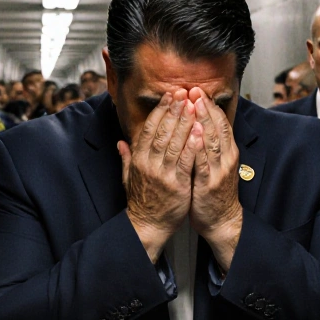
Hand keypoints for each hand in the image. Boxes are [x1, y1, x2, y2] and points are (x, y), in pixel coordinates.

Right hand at [118, 90, 199, 262]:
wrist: (147, 226)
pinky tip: (198, 131)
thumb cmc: (141, 201)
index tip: (169, 95)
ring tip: (192, 105)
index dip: (160, 110)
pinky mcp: (176, 185)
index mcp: (139, 159)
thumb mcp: (129, 177)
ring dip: (183, 122)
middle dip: (173, 110)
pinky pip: (184, 161)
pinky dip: (191, 145)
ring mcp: (162, 174)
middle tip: (183, 92)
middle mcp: (149, 164)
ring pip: (173, 142)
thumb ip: (126, 158)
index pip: (149, 128)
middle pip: (162, 131)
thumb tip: (121, 142)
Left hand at [187, 88, 242, 270]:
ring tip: (194, 105)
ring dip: (203, 121)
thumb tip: (199, 125)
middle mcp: (226, 158)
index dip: (210, 107)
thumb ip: (208, 146)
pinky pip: (203, 163)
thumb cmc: (214, 192)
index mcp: (227, 153)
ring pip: (212, 141)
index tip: (199, 92)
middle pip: (218, 128)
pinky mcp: (208, 184)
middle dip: (206, 108)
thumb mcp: (214, 165)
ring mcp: (218, 171)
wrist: (222, 220)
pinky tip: (194, 135)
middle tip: (195, 91)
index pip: (221, 124)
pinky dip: (199, 148)